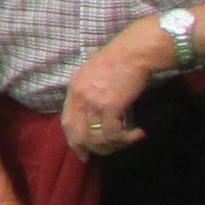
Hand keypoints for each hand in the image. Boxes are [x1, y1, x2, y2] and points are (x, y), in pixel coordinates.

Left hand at [61, 28, 156, 156]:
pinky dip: (126, 139)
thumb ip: (90, 91)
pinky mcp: (109, 107)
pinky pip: (113, 134)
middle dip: (92, 149)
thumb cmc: (120, 59)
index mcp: (73, 88)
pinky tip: (138, 133)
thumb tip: (96, 112)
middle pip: (78, 135)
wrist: (134, 51)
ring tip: (128, 139)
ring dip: (114, 145)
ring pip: (96, 139)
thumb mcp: (95, 72)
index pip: (67, 122)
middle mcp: (79, 97)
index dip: (74, 141)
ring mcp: (92, 103)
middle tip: (107, 152)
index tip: (83, 153)